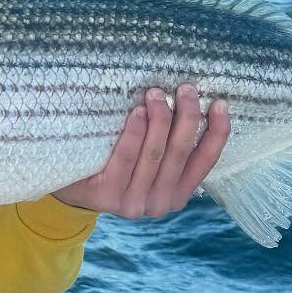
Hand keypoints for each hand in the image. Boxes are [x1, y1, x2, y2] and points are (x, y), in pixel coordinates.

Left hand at [53, 84, 229, 217]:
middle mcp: (159, 203)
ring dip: (160, 120)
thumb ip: (169, 146)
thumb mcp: (149, 162)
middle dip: (187, 117)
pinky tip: (137, 112)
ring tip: (157, 93)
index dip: (217, 133)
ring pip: (154, 155)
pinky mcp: (108, 196)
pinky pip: (126, 159)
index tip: (220, 104)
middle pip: (180, 153)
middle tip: (185, 89)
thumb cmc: (116, 165)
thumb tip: (192, 103)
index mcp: (177, 194)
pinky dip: (134, 133)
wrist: (71, 189)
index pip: (204, 162)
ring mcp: (133, 203)